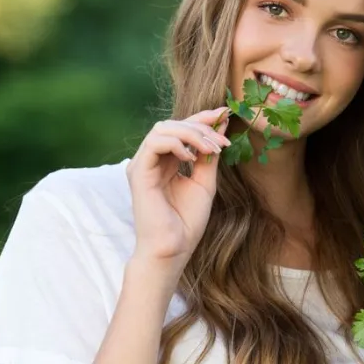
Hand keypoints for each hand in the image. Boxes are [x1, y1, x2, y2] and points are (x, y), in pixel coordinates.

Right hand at [126, 107, 230, 270]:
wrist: (173, 249)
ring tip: (210, 150)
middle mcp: (152, 160)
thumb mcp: (205, 182)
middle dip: (201, 126)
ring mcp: (143, 164)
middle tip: (222, 141)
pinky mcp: (138, 172)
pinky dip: (176, 143)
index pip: (181, 129)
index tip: (225, 114)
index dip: (202, 118)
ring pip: (163, 128)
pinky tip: (190, 158)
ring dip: (191, 134)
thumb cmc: (186, 222)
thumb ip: (208, 155)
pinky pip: (155, 143)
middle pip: (173, 124)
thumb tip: (220, 125)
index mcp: (166, 162)